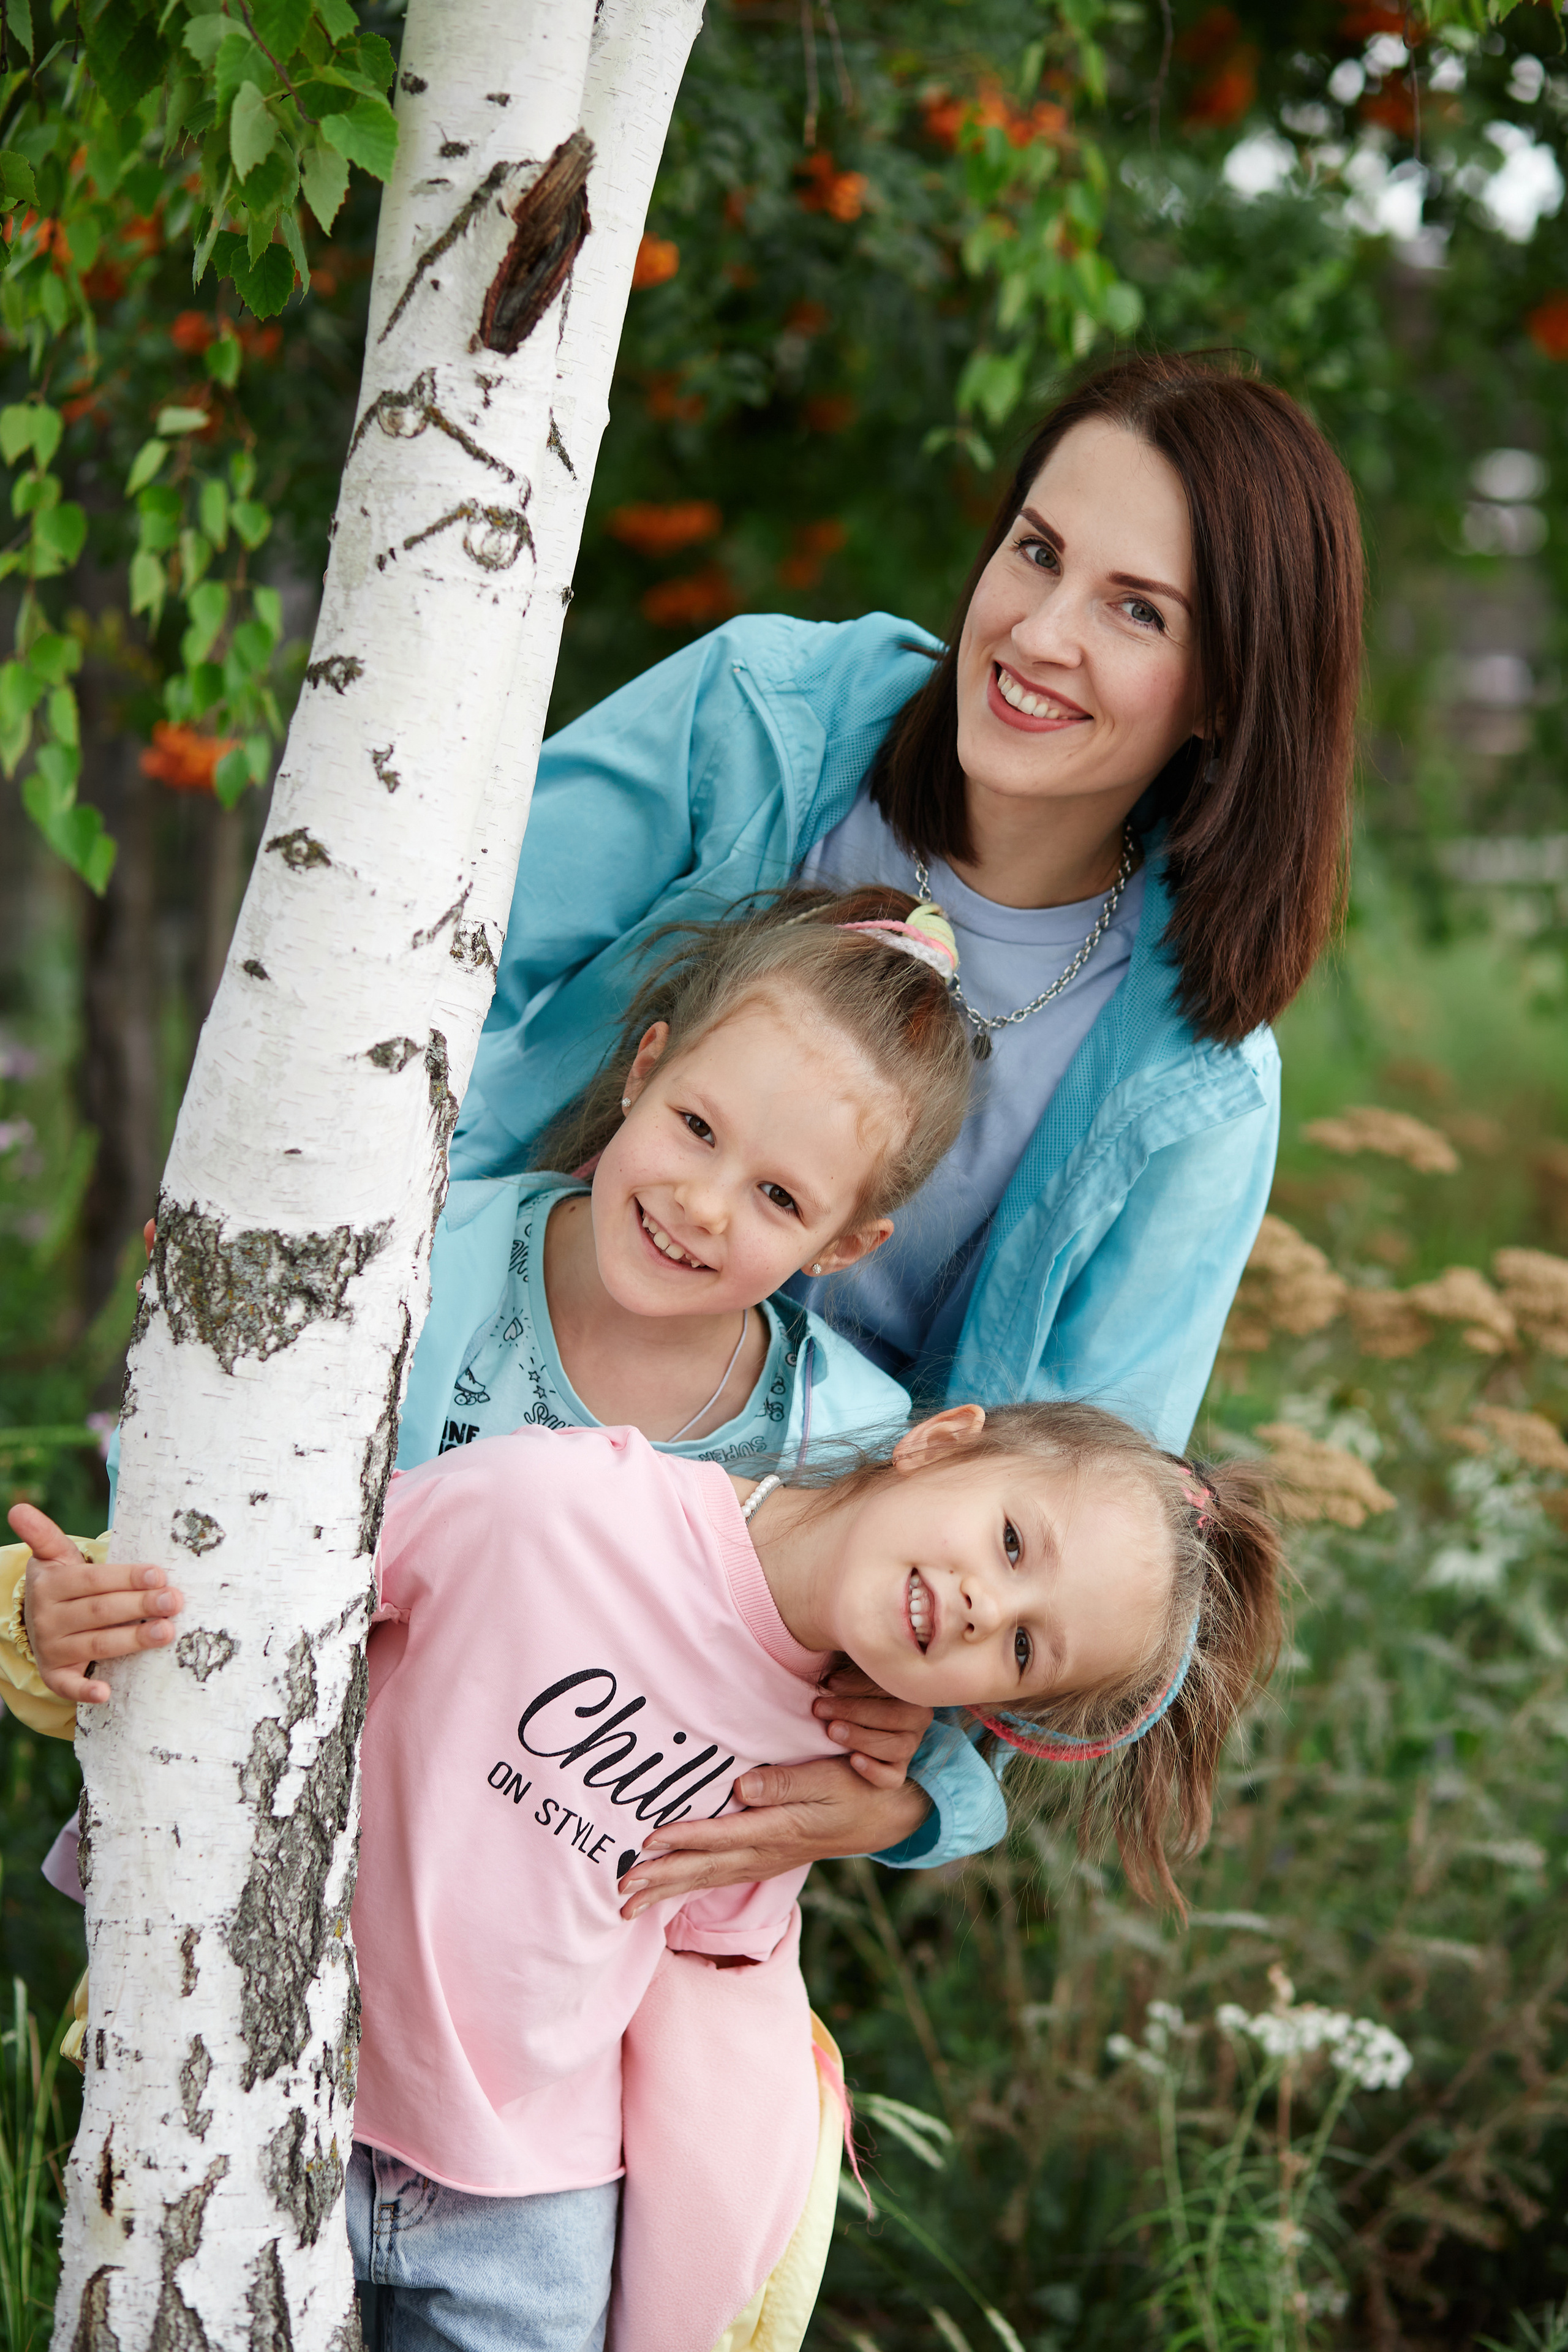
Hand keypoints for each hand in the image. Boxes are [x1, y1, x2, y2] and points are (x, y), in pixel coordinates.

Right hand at [8, 1504, 183, 1706]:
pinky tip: (106, 1694)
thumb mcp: (53, 1556)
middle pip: (100, 1611)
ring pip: (96, 1644)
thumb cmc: (64, 1582)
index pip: (93, 1580)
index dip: (126, 1577)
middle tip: (174, 1601)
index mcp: (51, 1584)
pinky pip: (68, 1685)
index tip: (159, 1574)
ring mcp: (51, 1647)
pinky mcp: (54, 1674)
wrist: (39, 1618)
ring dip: (132, 1641)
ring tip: (166, 1632)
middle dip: (139, 1606)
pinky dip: (85, 1691)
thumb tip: (17, 1508)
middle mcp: (48, 1617)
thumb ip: (43, 1534)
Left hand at [617, 1758, 930, 1916]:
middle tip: (620, 1889)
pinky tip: (665, 1893)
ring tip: (626, 1904)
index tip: (646, 1842)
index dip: (684, 1838)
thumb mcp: (828, 1779)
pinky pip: (719, 1877)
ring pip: (707, 1878)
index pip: (722, 1836)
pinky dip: (688, 1886)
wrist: (885, 1816)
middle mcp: (766, 1852)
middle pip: (705, 1867)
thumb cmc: (856, 1788)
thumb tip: (742, 1786)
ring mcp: (765, 1861)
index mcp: (778, 1830)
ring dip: (666, 1890)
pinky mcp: (765, 1860)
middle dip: (660, 1878)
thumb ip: (786, 1783)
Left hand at [812, 1663, 931, 1789]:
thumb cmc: (852, 1694)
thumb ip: (849, 1675)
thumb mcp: (854, 1681)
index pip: (890, 1687)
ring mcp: (910, 1746)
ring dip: (862, 1738)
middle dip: (854, 1711)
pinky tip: (853, 1760)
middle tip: (820, 1708)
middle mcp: (917, 1718)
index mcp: (910, 1690)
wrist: (857, 1730)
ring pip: (897, 1746)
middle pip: (893, 1716)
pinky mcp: (897, 1772)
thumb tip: (830, 1677)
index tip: (830, 1683)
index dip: (858, 1685)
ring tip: (832, 1731)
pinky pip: (892, 1777)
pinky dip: (874, 1770)